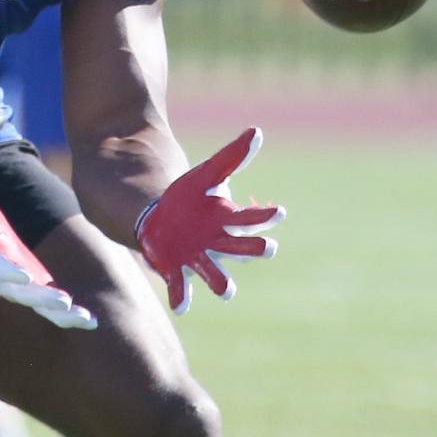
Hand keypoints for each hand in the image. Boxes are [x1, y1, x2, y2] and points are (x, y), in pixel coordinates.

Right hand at [0, 173, 96, 329]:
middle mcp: (4, 281)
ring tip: (88, 319)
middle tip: (63, 301)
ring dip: (63, 315)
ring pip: (41, 307)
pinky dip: (69, 315)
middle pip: (24, 294)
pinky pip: (51, 308)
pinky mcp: (32, 292)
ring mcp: (19, 289)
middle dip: (43, 298)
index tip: (25, 276)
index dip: (10, 272)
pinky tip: (92, 320)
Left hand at [136, 127, 284, 314]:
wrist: (158, 216)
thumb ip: (231, 156)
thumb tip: (257, 131)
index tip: (279, 211)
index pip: (253, 219)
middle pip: (243, 249)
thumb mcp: (207, 173)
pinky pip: (181, 287)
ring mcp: (198, 259)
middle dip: (255, 251)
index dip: (266, 217)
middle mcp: (219, 244)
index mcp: (228, 220)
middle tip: (268, 249)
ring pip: (216, 276)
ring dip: (222, 283)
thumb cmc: (188, 197)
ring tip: (228, 290)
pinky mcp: (175, 269)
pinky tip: (181, 306)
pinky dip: (182, 297)